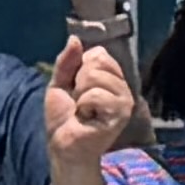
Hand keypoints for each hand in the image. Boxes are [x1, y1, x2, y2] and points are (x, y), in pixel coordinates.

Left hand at [38, 33, 135, 184]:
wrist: (63, 146)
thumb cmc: (64, 118)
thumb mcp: (59, 84)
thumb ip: (67, 62)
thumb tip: (75, 39)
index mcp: (111, 78)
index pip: (99, 54)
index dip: (79, 68)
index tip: (76, 87)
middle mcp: (122, 87)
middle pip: (98, 62)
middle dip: (79, 81)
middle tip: (79, 102)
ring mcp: (124, 101)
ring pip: (96, 77)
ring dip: (80, 95)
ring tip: (83, 111)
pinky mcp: (120, 115)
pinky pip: (96, 95)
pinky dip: (84, 105)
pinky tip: (87, 118)